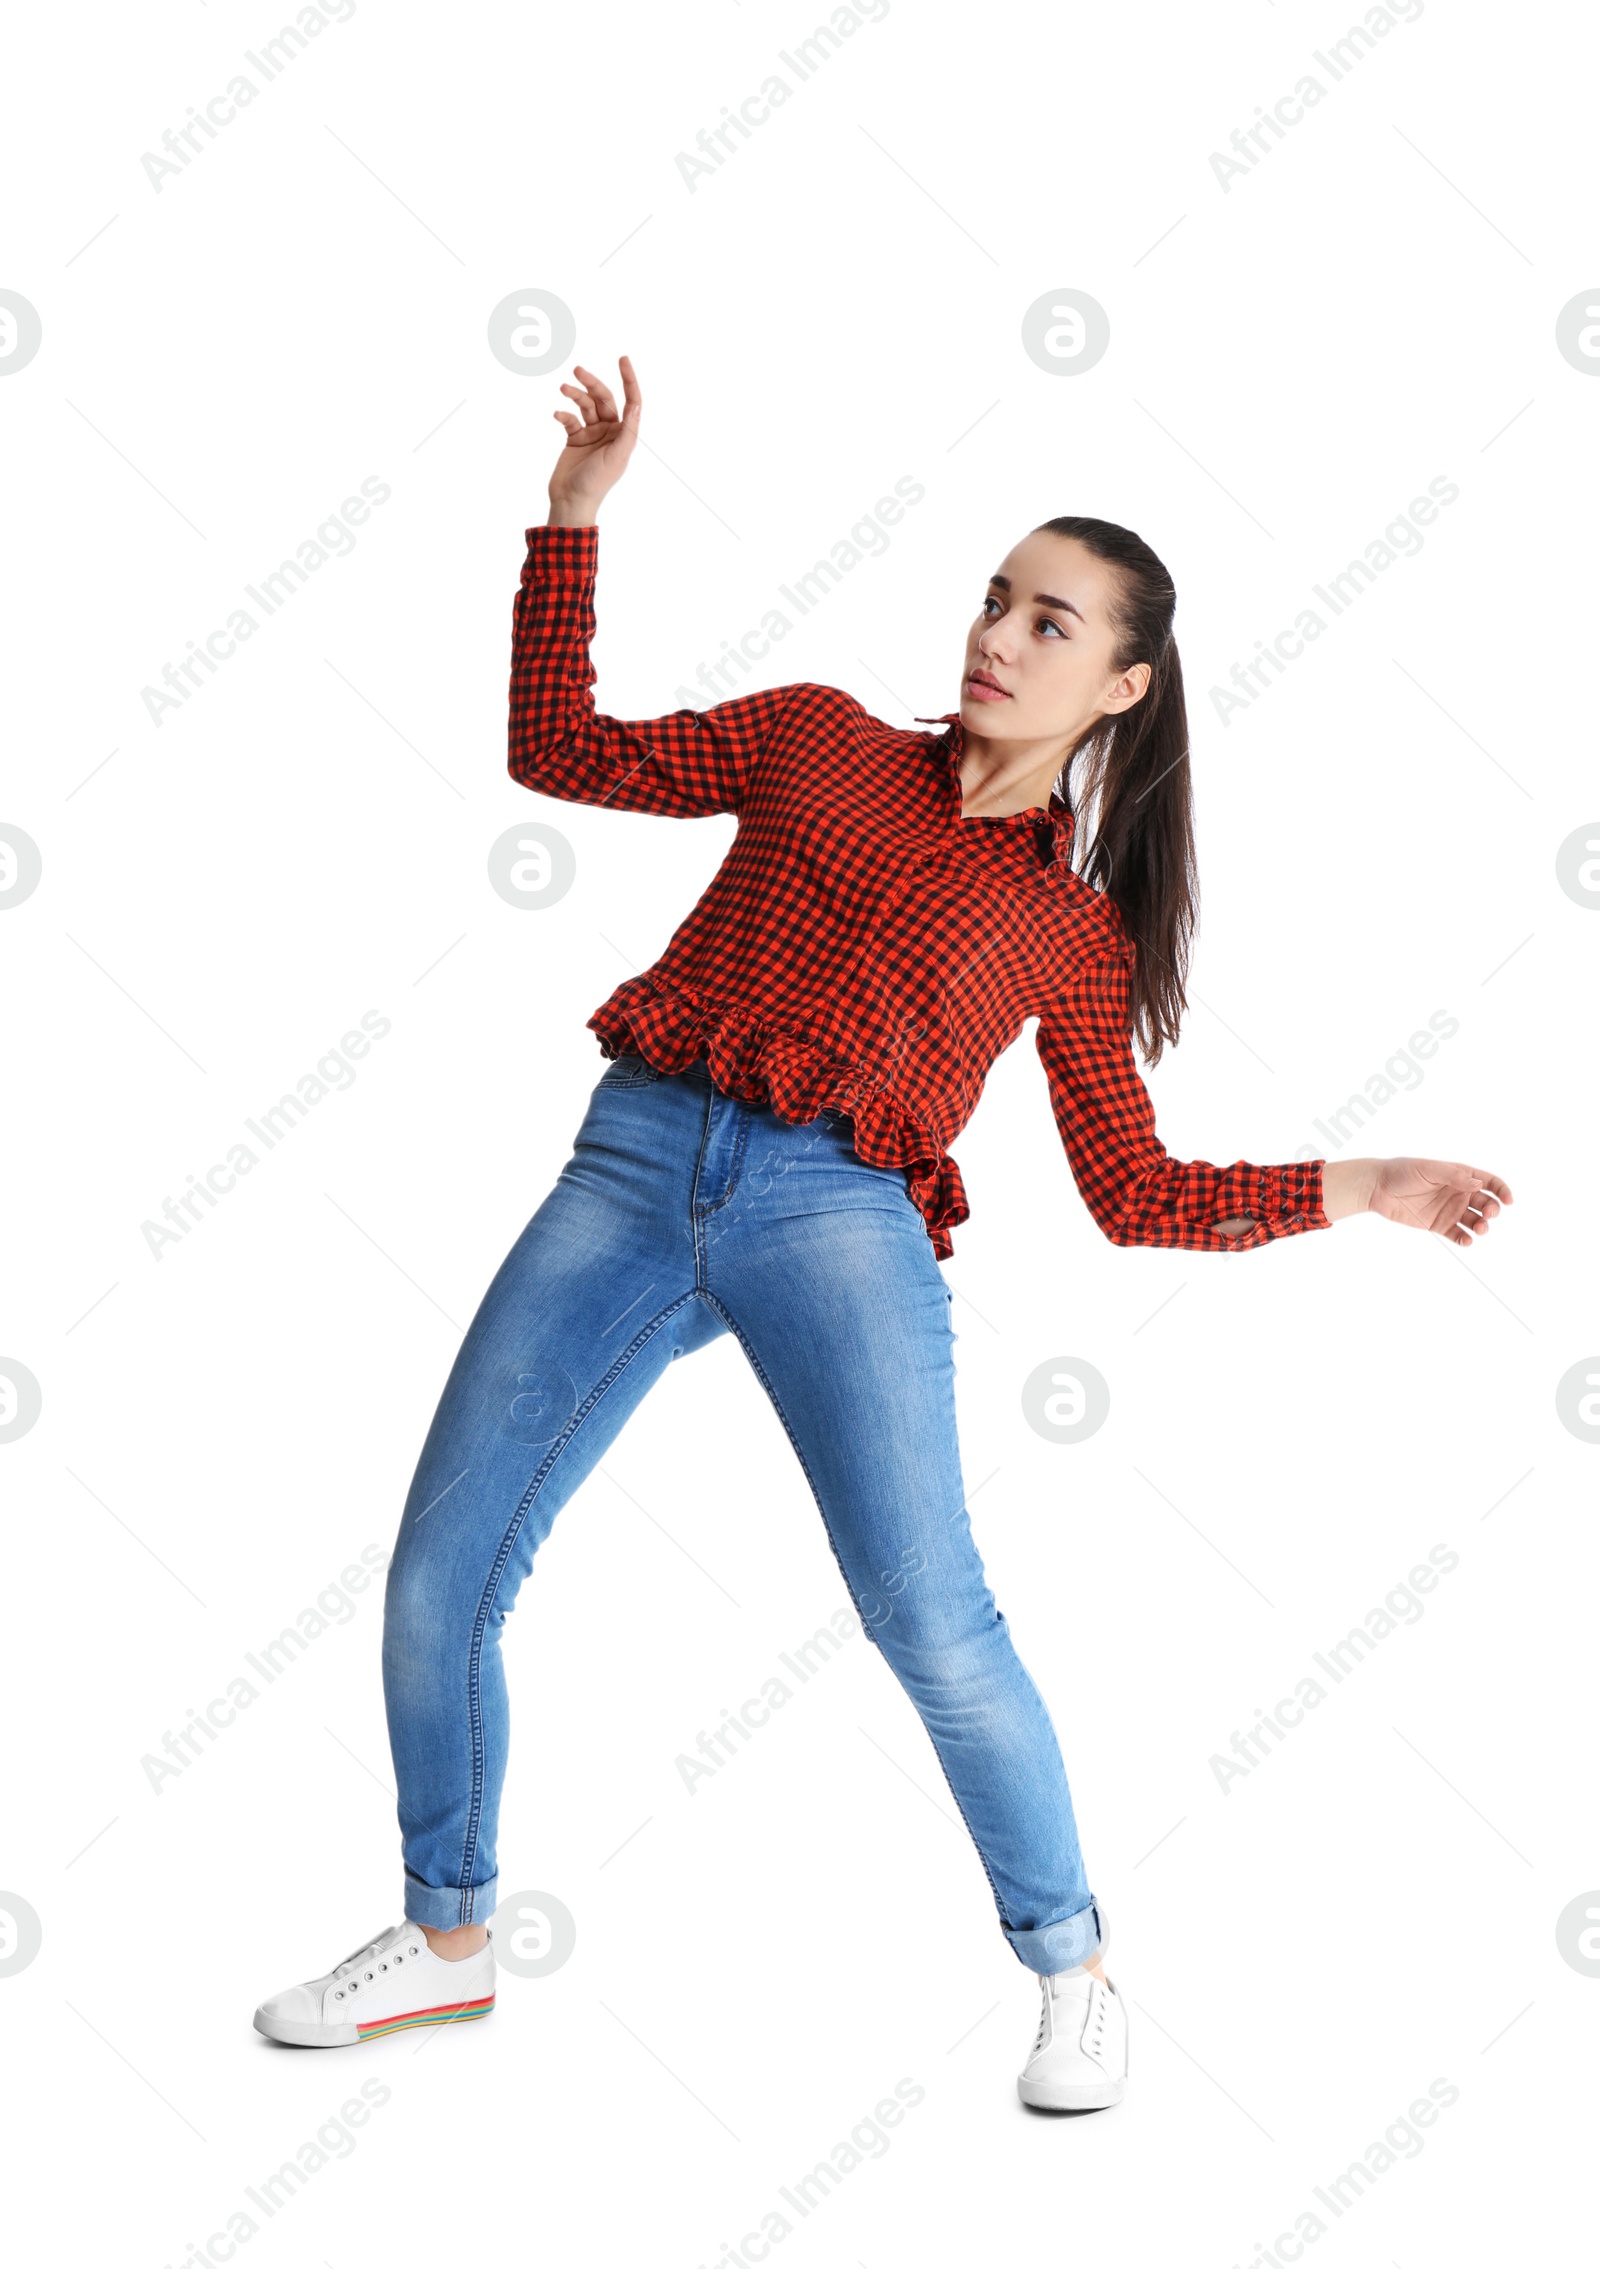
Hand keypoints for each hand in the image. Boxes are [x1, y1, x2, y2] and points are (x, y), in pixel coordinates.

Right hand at [547, 356, 640, 524]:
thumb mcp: (617, 456)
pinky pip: (570, 419)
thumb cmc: (596, 482)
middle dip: (592, 383)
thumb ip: (628, 431)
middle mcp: (610, 431)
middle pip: (603, 398)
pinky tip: (558, 415)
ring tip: (563, 388)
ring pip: (585, 405)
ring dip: (575, 395)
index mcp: (624, 434)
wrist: (571, 500)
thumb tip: (636, 405)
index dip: (629, 379)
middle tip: (577, 370)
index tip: (623, 358)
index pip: (631, 401)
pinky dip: (564, 414)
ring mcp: (592, 434)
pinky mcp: (575, 438)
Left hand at [1326, 1156, 1512, 1246]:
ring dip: (1482, 1226)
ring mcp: (1450, 1210)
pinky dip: (1466, 1239)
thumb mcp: (1429, 1170)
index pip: (1489, 1182)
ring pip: (1475, 1221)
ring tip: (1480, 1229)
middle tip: (1488, 1214)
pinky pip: (1458, 1234)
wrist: (1378, 1188)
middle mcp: (1459, 1193)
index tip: (1509, 1201)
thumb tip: (1479, 1184)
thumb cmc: (1403, 1172)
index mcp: (1460, 1175)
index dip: (1502, 1190)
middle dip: (1492, 1210)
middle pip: (1486, 1203)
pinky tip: (1467, 1241)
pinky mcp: (1439, 1225)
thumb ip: (1454, 1176)